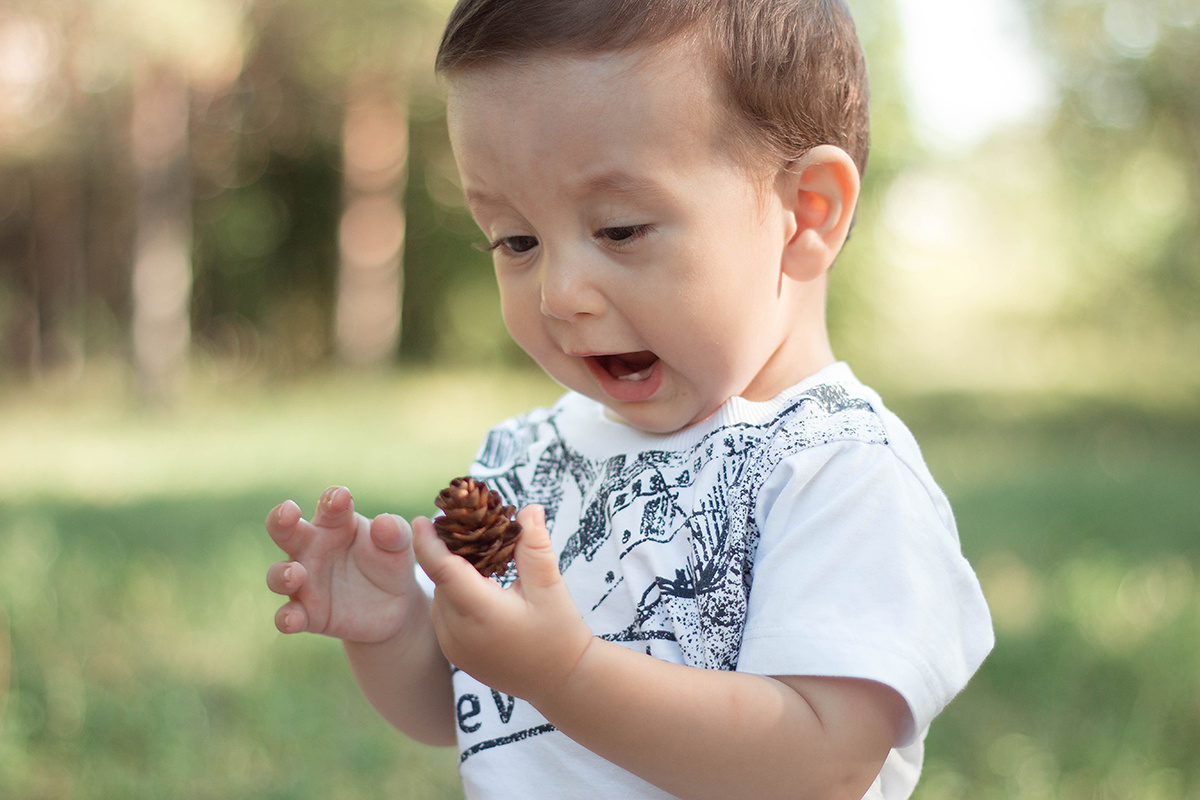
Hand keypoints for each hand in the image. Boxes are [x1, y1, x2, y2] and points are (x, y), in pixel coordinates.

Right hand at [266, 486, 420, 644]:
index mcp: (336, 524)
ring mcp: (305, 582)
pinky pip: (287, 616)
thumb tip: (383, 523)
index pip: (328, 505)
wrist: (395, 606)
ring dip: (282, 573)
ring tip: (296, 573)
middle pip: (286, 530)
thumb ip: (395, 532)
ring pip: (278, 574)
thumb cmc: (390, 562)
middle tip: (287, 513)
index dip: (332, 499)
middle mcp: (312, 549)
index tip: (342, 497)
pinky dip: (286, 618)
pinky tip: (293, 620)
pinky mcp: (307, 614)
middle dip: (281, 520)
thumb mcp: (400, 546)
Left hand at [412, 504, 593, 703]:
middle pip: (441, 580)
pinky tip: (478, 586)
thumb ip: (534, 547)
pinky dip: (455, 595)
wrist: (561, 682)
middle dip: (448, 552)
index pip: (442, 569)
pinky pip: (444, 614)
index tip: (422, 519)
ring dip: (452, 575)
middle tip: (464, 527)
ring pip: (441, 596)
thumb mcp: (550, 587)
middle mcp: (458, 631)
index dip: (428, 542)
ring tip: (476, 557)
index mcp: (480, 611)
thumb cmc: (559, 633)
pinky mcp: (454, 654)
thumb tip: (529, 509)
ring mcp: (453, 646)